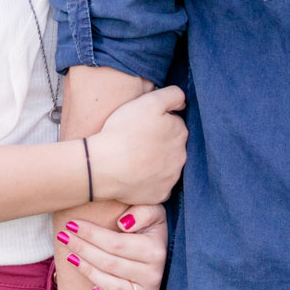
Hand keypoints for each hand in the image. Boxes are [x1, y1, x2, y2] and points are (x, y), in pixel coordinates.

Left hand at [57, 203, 165, 289]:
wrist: (160, 254)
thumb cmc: (149, 229)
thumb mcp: (153, 212)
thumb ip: (143, 211)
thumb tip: (123, 223)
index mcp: (154, 251)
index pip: (116, 244)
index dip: (91, 234)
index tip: (71, 224)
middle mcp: (152, 275)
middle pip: (109, 263)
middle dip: (82, 248)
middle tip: (63, 236)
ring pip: (111, 286)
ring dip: (87, 271)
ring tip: (70, 256)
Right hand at [86, 85, 186, 202]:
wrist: (105, 166)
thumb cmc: (124, 130)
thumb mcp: (149, 101)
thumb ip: (172, 95)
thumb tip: (183, 101)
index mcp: (180, 132)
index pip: (174, 123)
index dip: (158, 121)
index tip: (142, 124)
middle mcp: (181, 156)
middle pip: (172, 145)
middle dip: (159, 142)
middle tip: (136, 140)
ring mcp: (171, 178)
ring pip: (166, 166)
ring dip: (155, 162)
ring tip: (133, 158)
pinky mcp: (160, 194)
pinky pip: (157, 185)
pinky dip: (148, 181)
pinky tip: (134, 174)